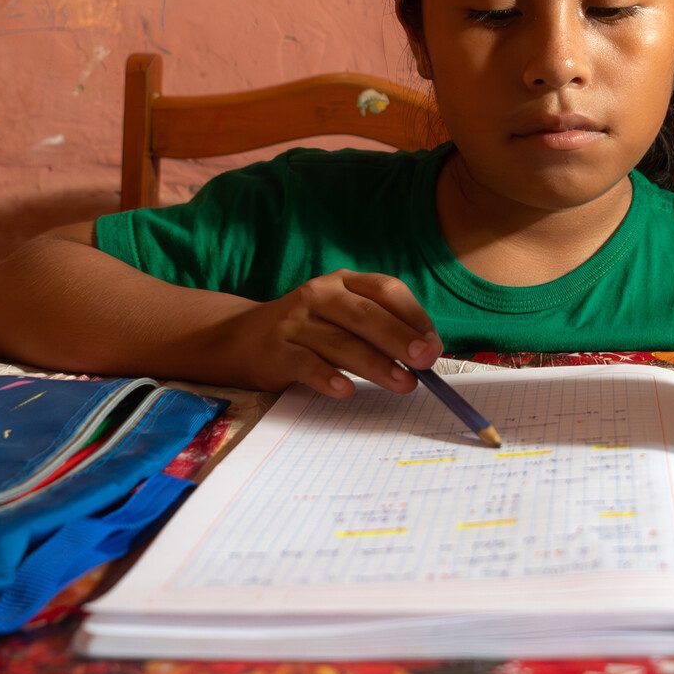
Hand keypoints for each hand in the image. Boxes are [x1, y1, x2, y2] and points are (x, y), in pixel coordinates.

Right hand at [199, 270, 442, 398]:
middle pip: (366, 315)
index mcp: (343, 282)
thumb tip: (424, 355)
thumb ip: (378, 331)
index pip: (385, 290)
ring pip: (341, 342)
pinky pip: (305, 364)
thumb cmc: (308, 331)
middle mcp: (319, 295)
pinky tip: (346, 391)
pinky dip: (326, 377)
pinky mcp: (275, 350)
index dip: (413, 316)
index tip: (433, 344)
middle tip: (425, 361)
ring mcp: (295, 321)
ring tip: (403, 384)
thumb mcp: (341, 317)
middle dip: (399, 338)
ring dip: (376, 365)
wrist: (240, 338)